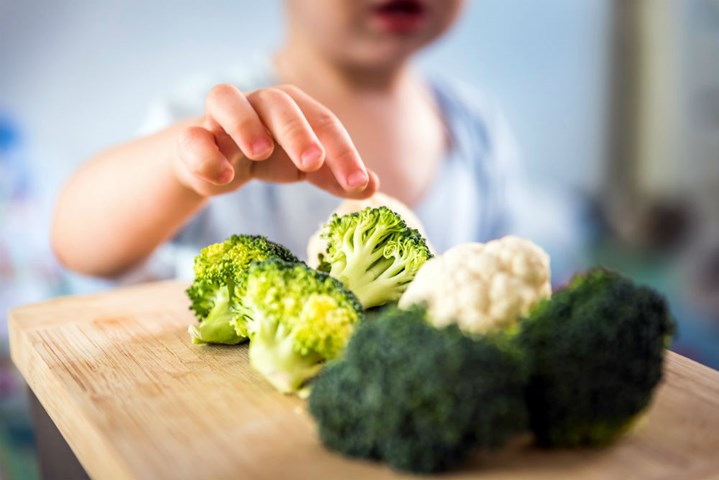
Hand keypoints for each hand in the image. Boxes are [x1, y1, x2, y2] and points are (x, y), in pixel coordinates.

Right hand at [174, 83, 378, 197]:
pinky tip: (225, 176)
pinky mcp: (193, 138)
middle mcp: (259, 103)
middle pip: (279, 103)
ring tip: (260, 152)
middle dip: (297, 131)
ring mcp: (221, 117)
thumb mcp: (305, 167)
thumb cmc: (270, 158)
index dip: (344, 152)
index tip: (359, 183)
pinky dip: (206, 153)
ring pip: (226, 99)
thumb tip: (374, 187)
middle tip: (313, 162)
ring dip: (244, 123)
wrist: (216, 163)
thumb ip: (335, 175)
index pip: (324, 123)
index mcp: (294, 107)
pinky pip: (193, 137)